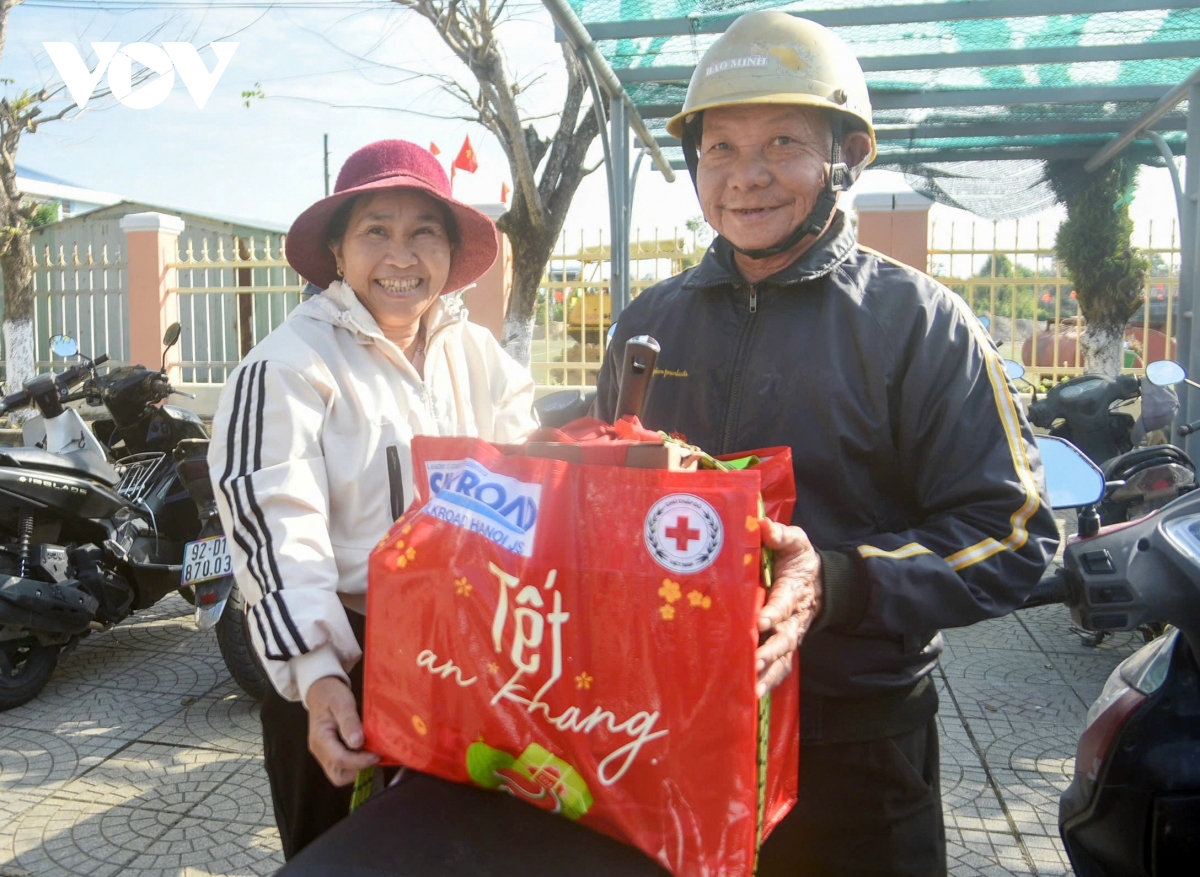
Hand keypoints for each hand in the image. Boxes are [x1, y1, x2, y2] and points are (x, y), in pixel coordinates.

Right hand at [306, 675, 378, 785]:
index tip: (377, 754)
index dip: (361, 761)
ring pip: (340, 774)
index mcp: (320, 739)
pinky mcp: (330, 753)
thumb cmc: (331, 694)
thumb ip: (349, 722)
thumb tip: (358, 743)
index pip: (340, 760)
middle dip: (358, 769)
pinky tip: (366, 750)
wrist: (320, 690)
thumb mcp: (342, 703)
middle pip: (338, 775)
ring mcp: (324, 754)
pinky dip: (356, 763)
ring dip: (357, 768)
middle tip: (374, 755)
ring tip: (371, 752)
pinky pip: (342, 766)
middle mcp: (320, 751)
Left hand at [756, 519, 822, 697]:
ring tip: (752, 689)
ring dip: (768, 673)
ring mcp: (790, 634)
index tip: (761, 621)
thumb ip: (782, 535)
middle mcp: (793, 618)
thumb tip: (764, 526)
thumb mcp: (795, 541)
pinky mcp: (784, 646)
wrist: (819, 581)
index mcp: (793, 590)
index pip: (784, 603)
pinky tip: (753, 697)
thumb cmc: (799, 559)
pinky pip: (779, 667)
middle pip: (784, 638)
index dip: (774, 612)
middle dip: (770, 651)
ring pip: (782, 658)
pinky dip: (769, 682)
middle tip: (753, 661)